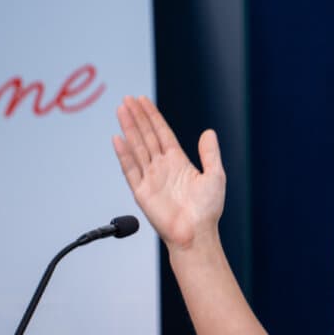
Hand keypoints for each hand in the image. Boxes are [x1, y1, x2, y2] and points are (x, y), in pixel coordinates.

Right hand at [112, 96, 225, 249]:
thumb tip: (208, 132)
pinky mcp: (142, 192)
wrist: (197, 235)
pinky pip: (130, 169)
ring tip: (121, 110)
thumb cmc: (208, 210)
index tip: (142, 100)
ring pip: (137, 147)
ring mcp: (151, 178)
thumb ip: (210, 154)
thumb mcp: (215, 176)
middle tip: (127, 99)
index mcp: (178, 162)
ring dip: (129, 129)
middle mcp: (162, 167)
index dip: (152, 116)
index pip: (162, 133)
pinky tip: (118, 139)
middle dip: (137, 117)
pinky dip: (124, 154)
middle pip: (146, 136)